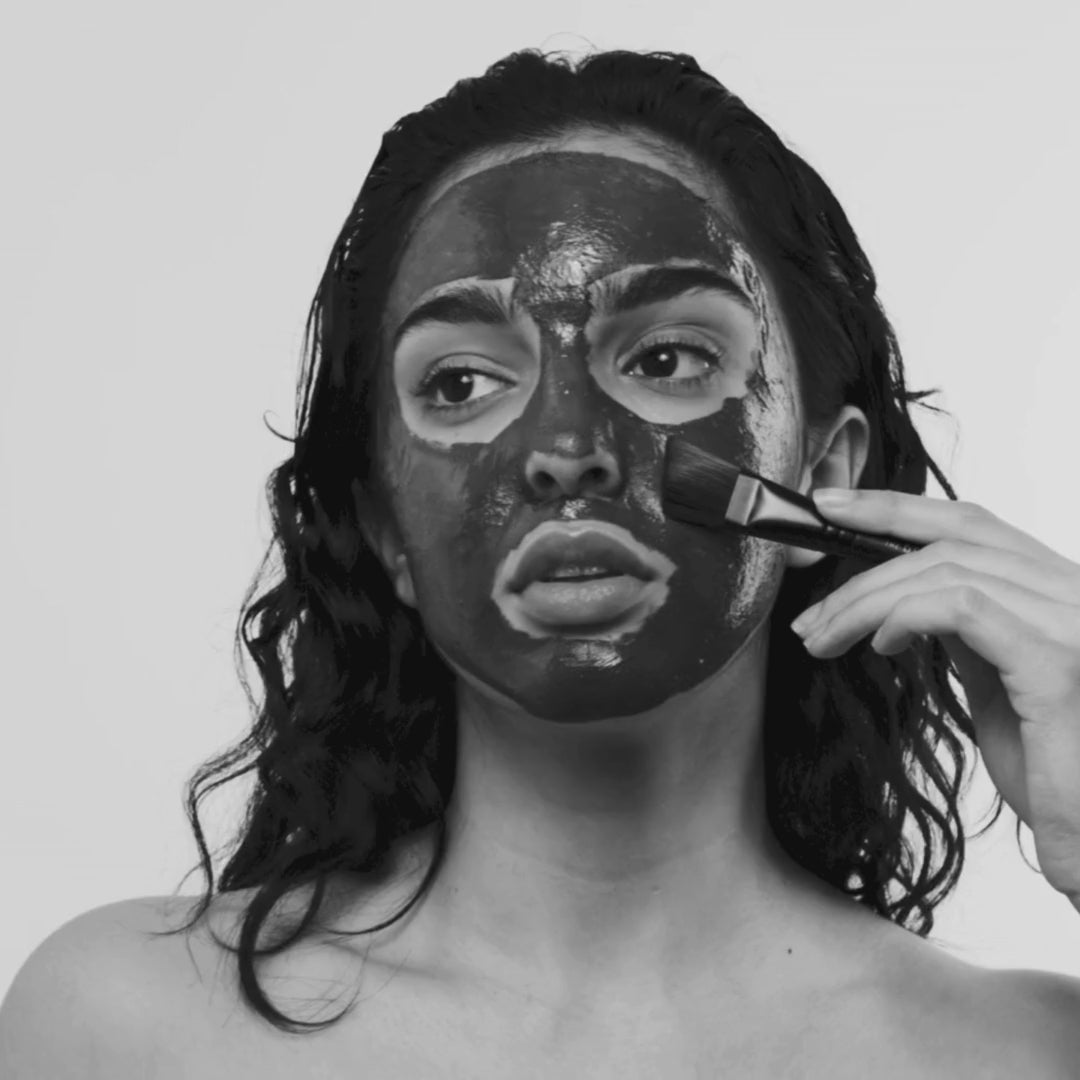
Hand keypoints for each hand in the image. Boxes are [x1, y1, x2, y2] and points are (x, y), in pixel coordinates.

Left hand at [789, 488, 1079, 903]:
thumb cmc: (1057, 777)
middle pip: (953, 539)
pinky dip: (907, 616)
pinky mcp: (1059, 661)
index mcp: (1060, 593)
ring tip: (825, 638)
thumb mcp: (999, 690)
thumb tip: (910, 602)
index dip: (896, 506)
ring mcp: (1072, 621)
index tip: (831, 506)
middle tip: (810, 615)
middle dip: (864, 565)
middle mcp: (1073, 593)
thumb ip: (970, 635)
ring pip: (947, 571)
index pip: (973, 524)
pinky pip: (964, 608)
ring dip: (867, 601)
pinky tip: (882, 645)